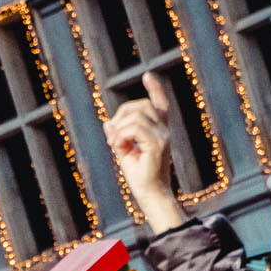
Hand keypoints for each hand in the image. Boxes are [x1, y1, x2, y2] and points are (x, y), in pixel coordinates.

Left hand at [105, 73, 187, 231]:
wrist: (150, 195)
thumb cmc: (139, 176)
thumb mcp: (124, 152)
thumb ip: (118, 136)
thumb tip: (107, 123)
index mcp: (158, 130)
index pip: (160, 104)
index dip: (155, 89)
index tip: (148, 76)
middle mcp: (163, 130)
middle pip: (141, 106)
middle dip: (121, 115)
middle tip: (113, 136)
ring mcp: (162, 136)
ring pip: (137, 115)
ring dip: (120, 127)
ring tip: (115, 145)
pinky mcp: (157, 145)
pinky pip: (135, 128)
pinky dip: (121, 135)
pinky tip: (118, 147)